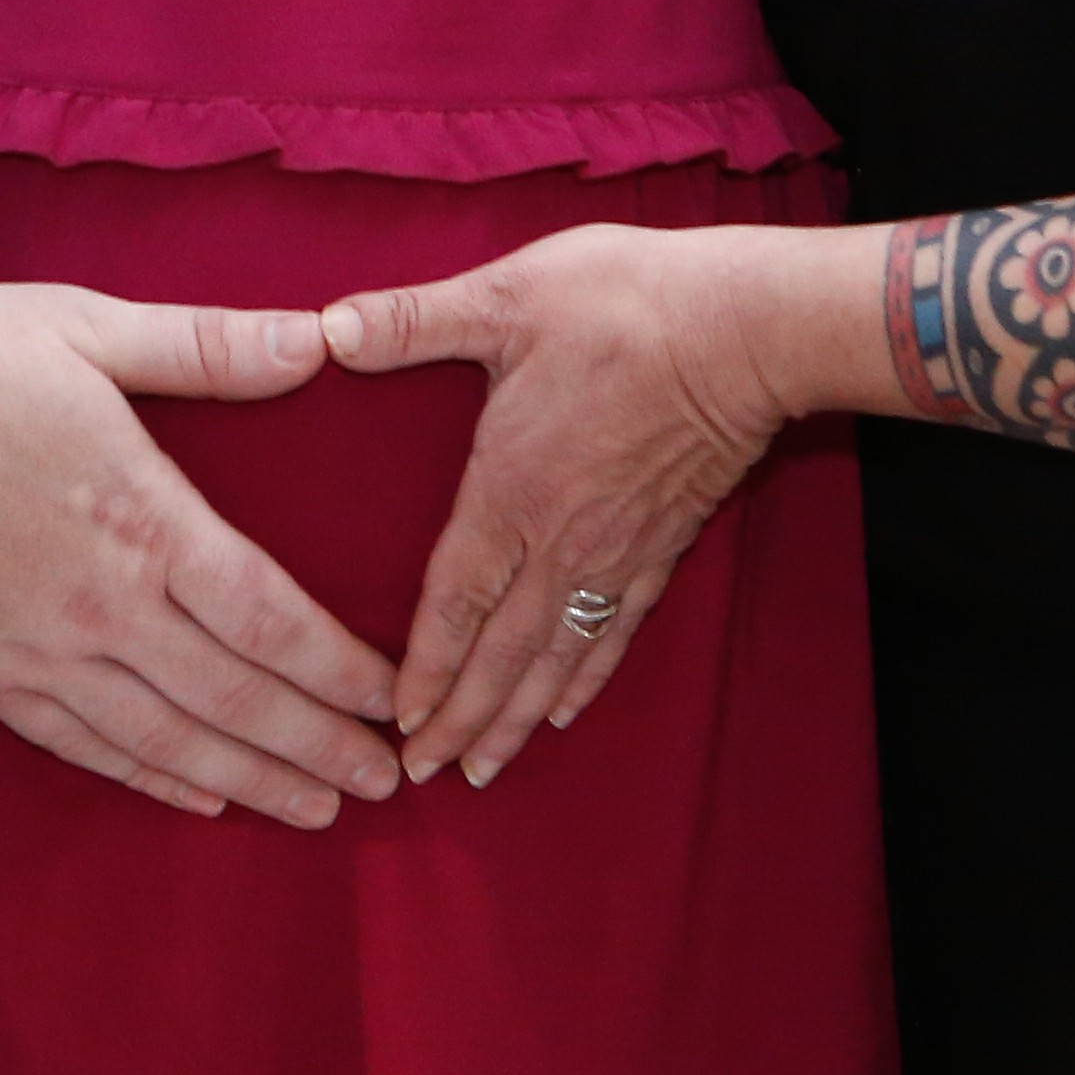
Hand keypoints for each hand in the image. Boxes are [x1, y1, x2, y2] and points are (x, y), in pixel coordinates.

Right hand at [0, 282, 405, 826]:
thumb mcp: (85, 326)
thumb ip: (206, 346)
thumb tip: (317, 342)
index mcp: (141, 518)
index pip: (268, 616)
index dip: (338, 668)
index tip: (394, 698)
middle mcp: (102, 605)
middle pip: (233, 697)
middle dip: (317, 744)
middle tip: (384, 782)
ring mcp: (39, 652)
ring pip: (166, 740)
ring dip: (249, 780)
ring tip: (314, 810)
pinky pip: (83, 746)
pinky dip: (150, 779)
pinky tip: (197, 798)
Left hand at [324, 223, 851, 788]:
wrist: (748, 329)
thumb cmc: (624, 305)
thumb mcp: (503, 297)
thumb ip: (410, 320)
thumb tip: (326, 327)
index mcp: (508, 491)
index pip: (453, 603)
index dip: (424, 669)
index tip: (397, 726)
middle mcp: (559, 542)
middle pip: (500, 655)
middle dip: (459, 720)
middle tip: (422, 776)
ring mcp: (617, 552)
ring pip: (556, 659)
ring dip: (514, 719)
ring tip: (483, 770)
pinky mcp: (664, 546)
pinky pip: (615, 632)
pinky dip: (585, 679)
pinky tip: (566, 707)